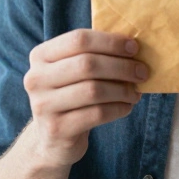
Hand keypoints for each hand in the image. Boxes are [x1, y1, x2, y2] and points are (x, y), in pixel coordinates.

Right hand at [22, 29, 145, 166]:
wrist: (52, 138)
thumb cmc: (70, 96)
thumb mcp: (71, 71)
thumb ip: (93, 55)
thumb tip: (132, 45)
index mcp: (40, 56)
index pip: (78, 40)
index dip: (110, 42)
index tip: (134, 47)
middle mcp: (36, 78)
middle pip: (87, 64)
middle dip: (121, 66)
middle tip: (142, 72)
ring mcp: (44, 105)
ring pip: (94, 90)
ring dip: (122, 90)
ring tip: (135, 92)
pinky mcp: (57, 128)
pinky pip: (97, 114)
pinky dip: (118, 108)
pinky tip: (127, 107)